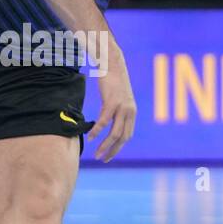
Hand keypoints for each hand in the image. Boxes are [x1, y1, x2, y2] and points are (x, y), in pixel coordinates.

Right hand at [86, 39, 135, 162]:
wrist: (113, 64)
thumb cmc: (113, 81)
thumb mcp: (118, 98)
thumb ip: (117, 110)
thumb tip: (109, 121)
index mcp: (132, 112)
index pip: (127, 135)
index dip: (118, 147)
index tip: (109, 155)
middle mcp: (129, 111)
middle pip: (123, 138)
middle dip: (113, 151)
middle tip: (103, 159)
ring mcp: (122, 107)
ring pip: (115, 133)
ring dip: (105, 145)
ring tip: (97, 154)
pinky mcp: (112, 102)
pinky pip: (104, 121)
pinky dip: (97, 131)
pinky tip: (91, 138)